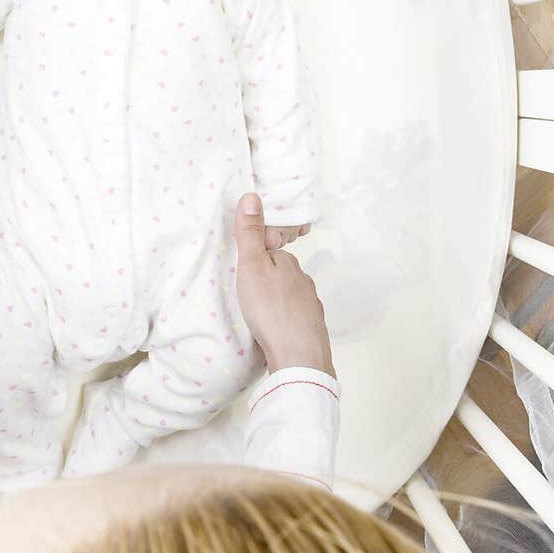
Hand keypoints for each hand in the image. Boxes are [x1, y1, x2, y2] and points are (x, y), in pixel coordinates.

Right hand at [235, 193, 333, 376]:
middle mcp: (304, 281)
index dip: (255, 257)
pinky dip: (284, 319)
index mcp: (289, 263)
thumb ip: (250, 234)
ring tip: (258, 313)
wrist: (298, 356)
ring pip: (289, 296)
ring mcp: (310, 305)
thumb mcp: (252, 266)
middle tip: (246, 292)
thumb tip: (251, 196)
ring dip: (276, 301)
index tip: (242, 268)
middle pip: (281, 273)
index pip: (270, 251)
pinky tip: (274, 329)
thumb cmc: (271, 310)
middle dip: (266, 279)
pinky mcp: (311, 328)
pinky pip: (294, 317)